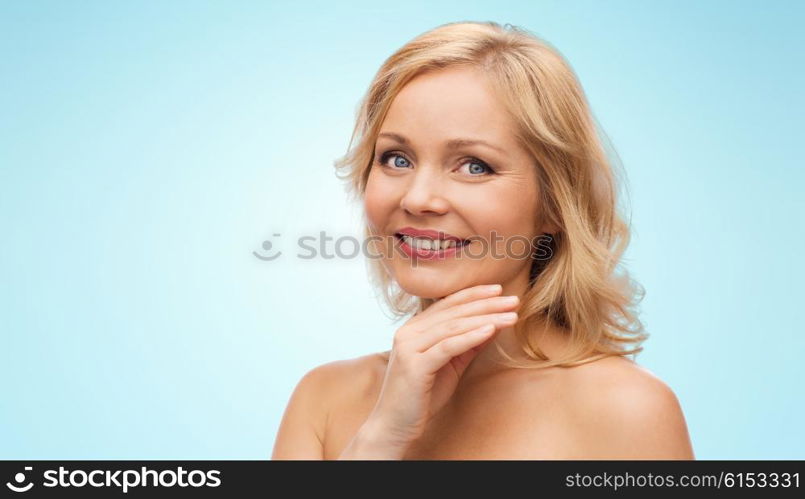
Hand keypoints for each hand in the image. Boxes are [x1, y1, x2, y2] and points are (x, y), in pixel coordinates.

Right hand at [366, 283, 519, 449]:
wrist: (395, 426)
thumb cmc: (422, 398)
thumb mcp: (450, 367)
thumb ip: (467, 346)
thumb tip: (492, 325)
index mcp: (413, 329)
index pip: (447, 304)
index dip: (473, 294)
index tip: (498, 290)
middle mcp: (408, 333)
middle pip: (453, 312)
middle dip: (486, 304)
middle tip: (513, 299)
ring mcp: (409, 347)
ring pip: (453, 326)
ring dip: (485, 317)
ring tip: (510, 315)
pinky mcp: (415, 365)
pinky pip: (448, 346)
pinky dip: (471, 336)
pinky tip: (491, 329)